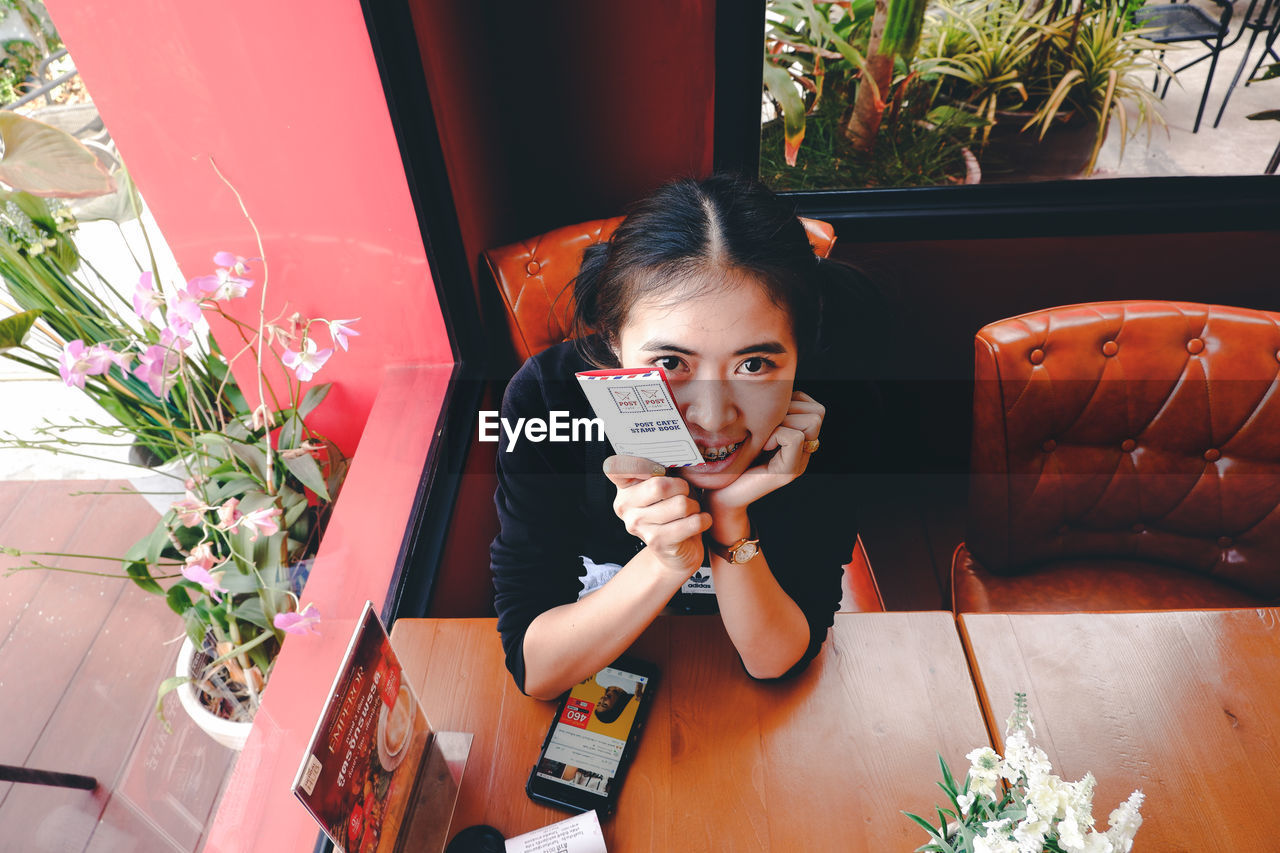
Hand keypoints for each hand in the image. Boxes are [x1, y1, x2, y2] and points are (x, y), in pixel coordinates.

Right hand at [603, 455, 711, 577]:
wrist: (677, 549)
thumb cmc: (673, 509)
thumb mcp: (667, 484)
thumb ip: (665, 468)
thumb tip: (681, 452)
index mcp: (624, 486)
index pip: (617, 467)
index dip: (639, 464)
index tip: (659, 468)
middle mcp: (624, 505)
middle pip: (659, 486)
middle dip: (683, 486)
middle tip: (687, 491)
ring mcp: (637, 525)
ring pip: (680, 505)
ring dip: (694, 505)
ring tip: (692, 509)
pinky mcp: (656, 542)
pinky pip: (690, 523)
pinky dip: (703, 519)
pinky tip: (701, 520)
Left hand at [705, 391, 824, 521]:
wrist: (720, 494)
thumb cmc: (731, 459)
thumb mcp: (753, 429)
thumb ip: (770, 415)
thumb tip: (778, 389)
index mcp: (798, 441)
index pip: (814, 407)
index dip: (793, 404)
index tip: (769, 419)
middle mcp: (804, 452)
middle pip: (817, 412)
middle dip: (789, 411)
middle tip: (766, 429)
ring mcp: (799, 462)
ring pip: (811, 421)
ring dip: (782, 422)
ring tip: (764, 439)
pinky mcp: (789, 471)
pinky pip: (795, 437)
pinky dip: (776, 435)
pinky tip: (763, 447)